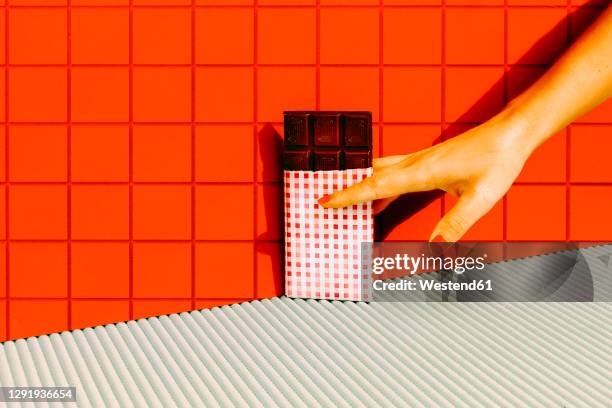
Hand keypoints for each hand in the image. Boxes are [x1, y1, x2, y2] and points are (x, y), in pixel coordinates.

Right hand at [318, 115, 532, 241]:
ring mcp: (420, 159)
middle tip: (322, 199)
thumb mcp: (481, 197)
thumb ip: (456, 223)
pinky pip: (393, 172)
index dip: (349, 195)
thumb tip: (435, 247)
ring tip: (343, 199)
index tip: (325, 201)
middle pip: (370, 175)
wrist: (509, 133)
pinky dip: (379, 184)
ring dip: (360, 183)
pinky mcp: (427, 160)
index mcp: (422, 171)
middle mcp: (415, 162)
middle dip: (345, 188)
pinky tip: (380, 199)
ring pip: (379, 170)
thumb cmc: (497, 160)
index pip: (377, 185)